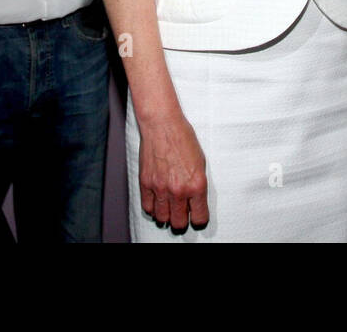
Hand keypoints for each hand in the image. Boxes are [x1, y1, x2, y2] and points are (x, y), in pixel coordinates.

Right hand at [137, 112, 208, 233]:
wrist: (162, 124)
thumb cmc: (182, 138)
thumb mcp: (200, 163)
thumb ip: (197, 185)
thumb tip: (194, 201)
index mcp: (196, 185)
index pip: (199, 218)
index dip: (198, 218)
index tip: (196, 216)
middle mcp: (179, 190)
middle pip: (179, 222)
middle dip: (181, 220)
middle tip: (182, 214)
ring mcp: (160, 188)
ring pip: (162, 218)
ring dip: (166, 215)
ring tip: (169, 208)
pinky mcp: (146, 183)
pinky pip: (147, 207)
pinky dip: (152, 208)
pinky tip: (157, 202)